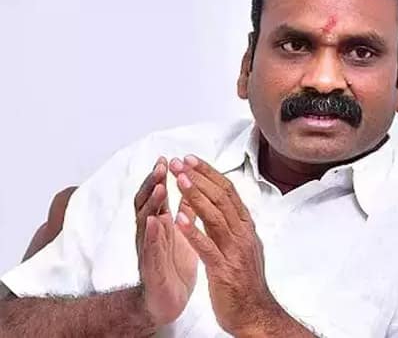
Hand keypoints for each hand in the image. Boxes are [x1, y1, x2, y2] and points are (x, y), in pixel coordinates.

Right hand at [135, 157, 198, 326]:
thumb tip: (191, 186)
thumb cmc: (174, 264)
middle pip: (147, 202)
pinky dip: (151, 235)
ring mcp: (148, 248)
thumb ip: (185, 209)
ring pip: (145, 221)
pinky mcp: (151, 267)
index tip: (168, 158)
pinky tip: (154, 222)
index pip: (159, 195)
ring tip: (160, 188)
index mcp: (161, 222)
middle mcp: (151, 232)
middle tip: (161, 166)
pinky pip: (149, 249)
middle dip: (153, 183)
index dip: (161, 177)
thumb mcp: (182, 231)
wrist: (166, 300)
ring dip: (152, 204)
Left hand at [168, 156, 276, 334]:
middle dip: (199, 178)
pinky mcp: (224, 270)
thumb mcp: (243, 246)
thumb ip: (232, 225)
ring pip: (215, 217)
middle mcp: (243, 234)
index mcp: (245, 227)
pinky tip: (179, 219)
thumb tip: (223, 203)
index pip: (228, 192)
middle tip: (179, 162)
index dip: (208, 173)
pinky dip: (193, 232)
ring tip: (178, 180)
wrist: (255, 314)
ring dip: (196, 196)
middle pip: (221, 198)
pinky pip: (207, 248)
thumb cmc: (246, 281)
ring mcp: (235, 252)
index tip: (191, 160)